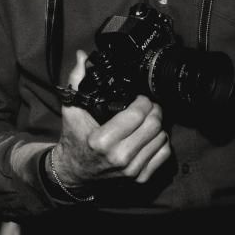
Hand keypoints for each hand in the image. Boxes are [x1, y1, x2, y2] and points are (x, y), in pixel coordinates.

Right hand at [49, 50, 171, 187]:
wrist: (74, 172)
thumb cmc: (74, 137)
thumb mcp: (72, 108)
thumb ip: (76, 80)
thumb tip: (82, 55)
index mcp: (102, 140)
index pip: (137, 114)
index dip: (143, 100)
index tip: (139, 97)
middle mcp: (119, 157)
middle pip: (154, 125)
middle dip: (154, 110)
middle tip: (148, 104)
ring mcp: (131, 170)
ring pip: (161, 138)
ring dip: (157, 124)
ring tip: (148, 118)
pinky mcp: (139, 179)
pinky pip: (163, 155)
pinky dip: (160, 142)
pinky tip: (150, 134)